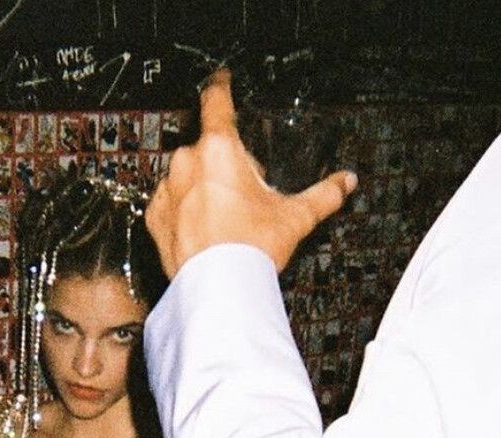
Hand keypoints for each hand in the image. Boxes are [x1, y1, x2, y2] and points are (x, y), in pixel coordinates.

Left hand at [145, 70, 355, 277]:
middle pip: (208, 148)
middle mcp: (187, 162)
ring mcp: (168, 190)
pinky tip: (203, 233)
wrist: (219, 292)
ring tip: (224, 222)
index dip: (221, 87)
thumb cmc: (251, 251)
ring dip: (202, 188)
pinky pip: (171, 205)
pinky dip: (184, 214)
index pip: (216, 101)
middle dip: (225, 164)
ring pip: (187, 177)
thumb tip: (346, 182)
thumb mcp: (295, 218)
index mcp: (220, 149)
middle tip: (244, 197)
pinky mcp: (154, 218)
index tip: (222, 81)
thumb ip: (323, 194)